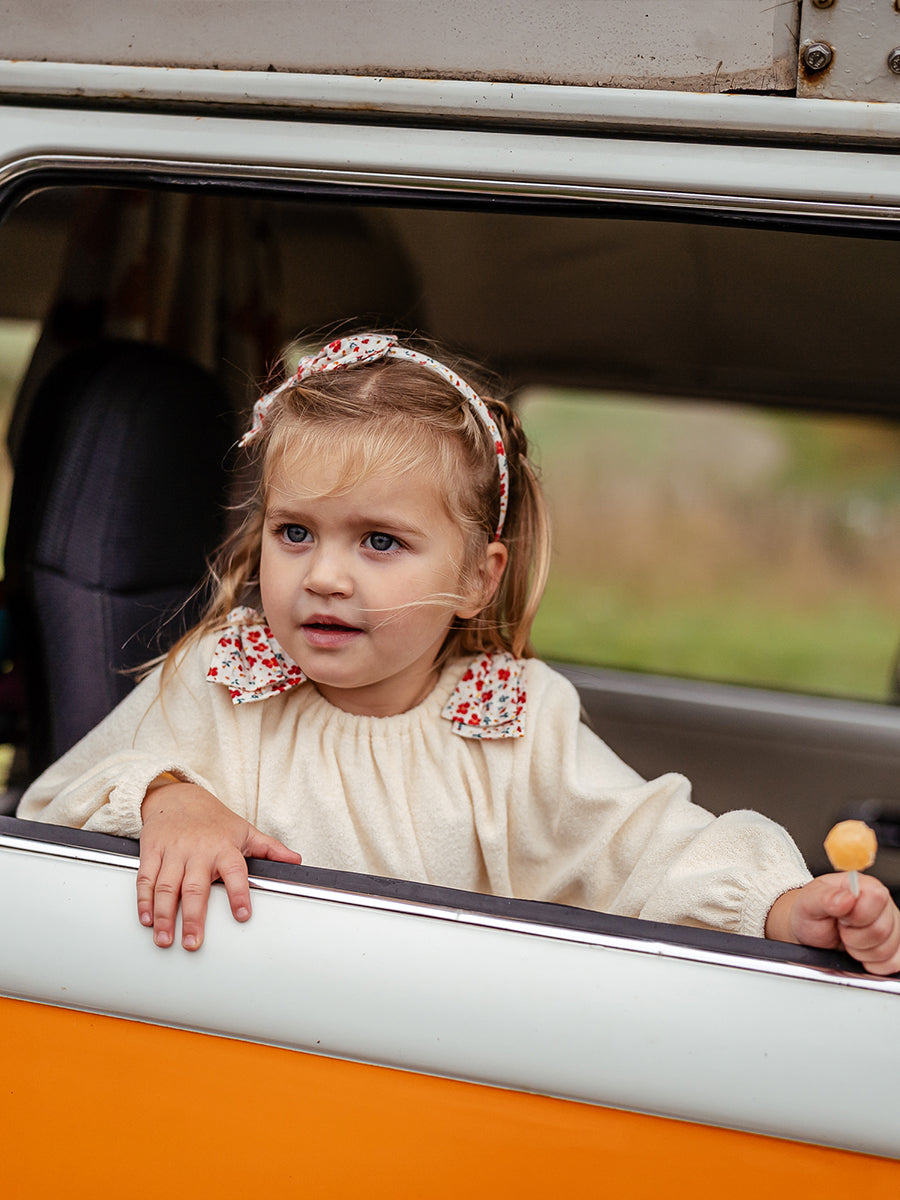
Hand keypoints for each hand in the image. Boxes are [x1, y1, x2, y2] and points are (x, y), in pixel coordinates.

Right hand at [137, 781, 302, 950]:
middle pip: (195, 887)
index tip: (243, 915)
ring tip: (165, 940)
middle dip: (193, 917)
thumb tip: (296, 861)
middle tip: (193, 942)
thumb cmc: (213, 820)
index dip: (239, 893)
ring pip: (167, 886)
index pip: (235, 871)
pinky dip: (144, 900)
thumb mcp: (244, 831)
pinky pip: (146, 878)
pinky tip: (146, 920)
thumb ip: (269, 849)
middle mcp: (198, 851)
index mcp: (224, 847)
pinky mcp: (152, 852)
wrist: (178, 797)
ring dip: (164, 915)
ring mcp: (173, 851)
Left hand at [765, 874, 899, 974]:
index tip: (840, 918)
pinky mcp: (894, 949)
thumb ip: (825, 897)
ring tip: (847, 940)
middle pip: (881, 930)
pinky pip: (893, 963)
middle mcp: (882, 906)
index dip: (855, 915)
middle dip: (854, 937)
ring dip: (861, 952)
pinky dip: (872, 965)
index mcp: (863, 886)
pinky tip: (859, 953)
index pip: (876, 898)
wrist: (810, 935)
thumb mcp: (808, 903)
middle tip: (840, 930)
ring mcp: (892, 928)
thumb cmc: (811, 915)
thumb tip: (847, 897)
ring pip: (887, 949)